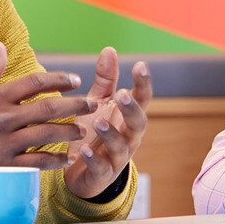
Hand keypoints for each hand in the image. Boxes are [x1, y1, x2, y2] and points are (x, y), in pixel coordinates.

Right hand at [0, 42, 93, 168]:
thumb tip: (2, 45)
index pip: (34, 83)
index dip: (58, 80)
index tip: (75, 81)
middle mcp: (2, 119)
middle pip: (47, 108)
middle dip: (75, 105)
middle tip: (93, 103)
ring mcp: (4, 144)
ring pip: (46, 135)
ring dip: (70, 132)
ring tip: (84, 129)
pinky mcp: (4, 166)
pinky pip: (36, 163)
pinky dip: (55, 160)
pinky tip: (68, 157)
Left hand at [62, 47, 151, 199]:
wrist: (81, 170)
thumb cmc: (94, 131)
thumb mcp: (98, 103)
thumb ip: (106, 80)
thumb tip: (110, 49)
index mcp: (128, 117)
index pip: (142, 98)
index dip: (143, 83)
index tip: (140, 66)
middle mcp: (128, 136)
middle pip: (138, 123)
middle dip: (131, 110)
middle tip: (122, 95)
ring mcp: (117, 157)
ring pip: (121, 146)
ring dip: (111, 134)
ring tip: (98, 122)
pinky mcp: (102, 174)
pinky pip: (102, 168)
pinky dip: (94, 159)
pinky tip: (83, 150)